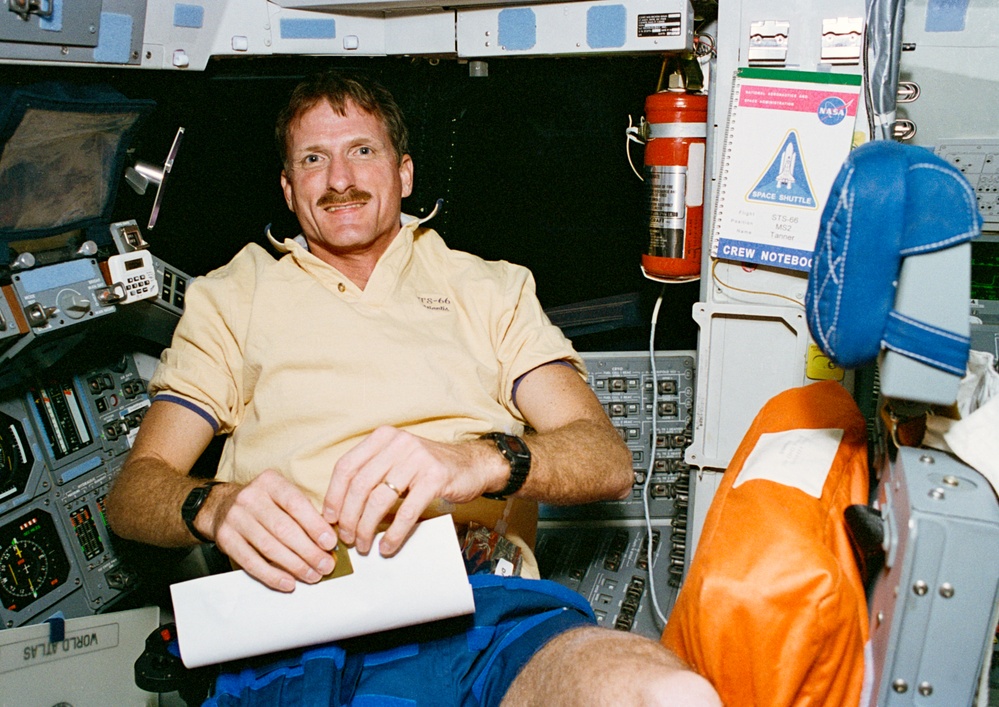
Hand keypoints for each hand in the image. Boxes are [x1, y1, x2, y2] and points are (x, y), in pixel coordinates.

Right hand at [209, 469, 339, 591]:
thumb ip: (305, 512)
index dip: (315, 525)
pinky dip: (272, 575)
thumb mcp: (283, 496)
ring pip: (269, 547)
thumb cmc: (264, 503)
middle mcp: (250, 497)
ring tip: (312, 575)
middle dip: (308, 551)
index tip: (330, 543)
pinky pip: (251, 562)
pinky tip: (288, 582)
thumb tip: (329, 540)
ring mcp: (235, 518)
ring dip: (294, 565)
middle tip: (325, 565)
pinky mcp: (225, 539)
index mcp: (270, 482)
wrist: (222, 506)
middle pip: (283, 528)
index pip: (295, 503)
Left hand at [322, 427, 497, 556]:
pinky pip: (406, 511)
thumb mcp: (396, 460)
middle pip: (360, 485)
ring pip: (379, 499)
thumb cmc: (428, 467)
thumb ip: (372, 474)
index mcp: (383, 437)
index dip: (334, 496)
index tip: (330, 519)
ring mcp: (418, 459)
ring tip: (364, 544)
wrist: (471, 464)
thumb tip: (340, 508)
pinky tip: (388, 546)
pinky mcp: (435, 477)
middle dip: (349, 517)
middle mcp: (398, 443)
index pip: (346, 467)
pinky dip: (393, 533)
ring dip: (367, 528)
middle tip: (347, 538)